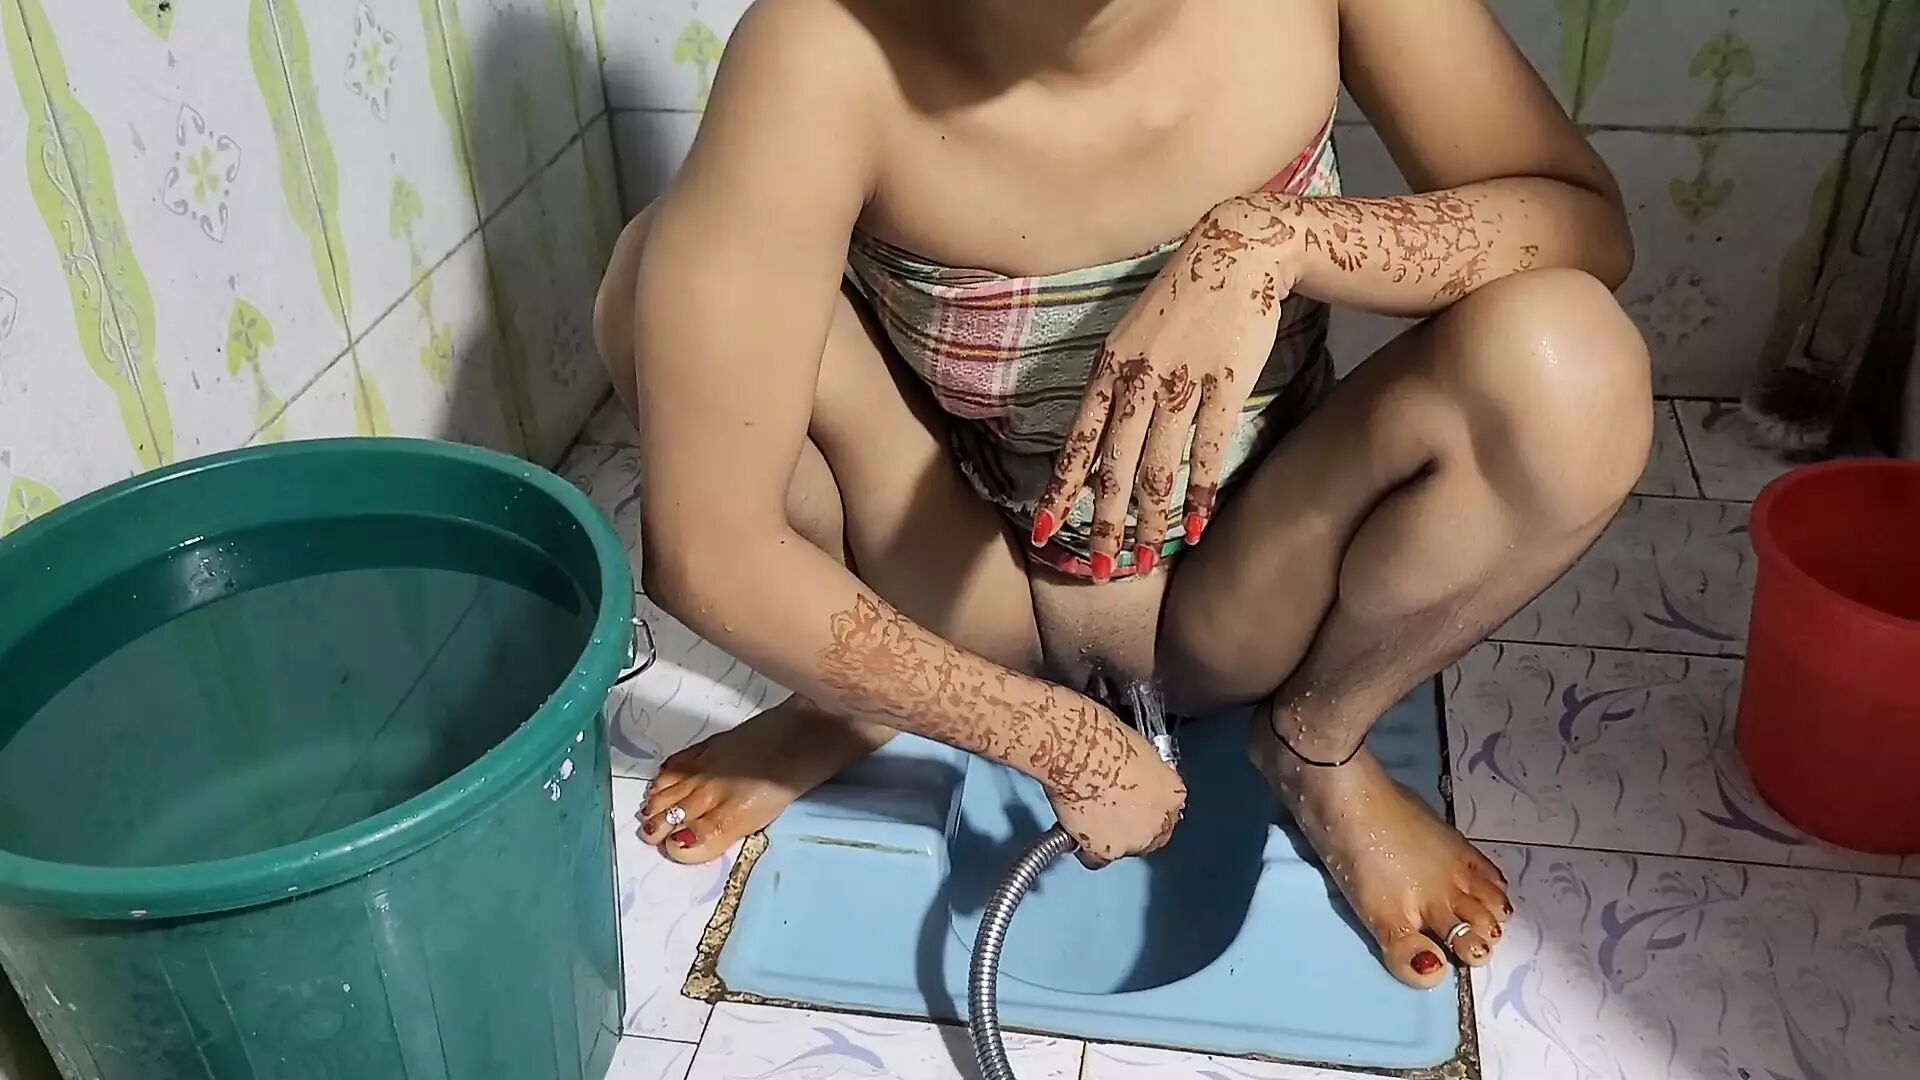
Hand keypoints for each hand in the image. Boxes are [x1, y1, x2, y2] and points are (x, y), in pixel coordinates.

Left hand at [1031, 197, 1301, 578]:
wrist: (1237, 250)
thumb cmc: (1184, 297)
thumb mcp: (1132, 335)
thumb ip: (1116, 385)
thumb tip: (1098, 440)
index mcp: (1109, 368)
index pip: (1077, 443)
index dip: (1060, 492)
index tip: (1044, 533)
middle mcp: (1138, 380)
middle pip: (1115, 468)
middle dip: (1105, 525)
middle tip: (1098, 571)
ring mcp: (1183, 383)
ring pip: (1159, 467)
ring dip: (1151, 521)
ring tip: (1146, 560)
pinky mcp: (1226, 383)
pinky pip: (1208, 450)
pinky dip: (1201, 493)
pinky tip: (1195, 526)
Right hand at [1048, 718, 1187, 867]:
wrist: (1080, 752)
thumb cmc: (1103, 740)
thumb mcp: (1139, 754)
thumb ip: (1143, 776)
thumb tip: (1130, 781)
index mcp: (1172, 794)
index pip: (1164, 813)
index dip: (1143, 810)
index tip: (1129, 806)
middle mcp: (1160, 822)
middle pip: (1148, 836)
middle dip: (1129, 829)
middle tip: (1105, 813)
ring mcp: (1135, 840)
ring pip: (1122, 849)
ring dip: (1106, 838)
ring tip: (1085, 815)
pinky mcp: (1107, 852)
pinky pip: (1095, 858)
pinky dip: (1084, 848)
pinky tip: (1074, 830)